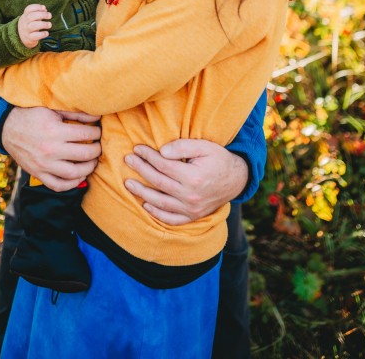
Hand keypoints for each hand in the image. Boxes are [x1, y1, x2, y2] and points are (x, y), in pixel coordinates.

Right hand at [1, 107, 101, 191]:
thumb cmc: (32, 115)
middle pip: (84, 154)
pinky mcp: (38, 174)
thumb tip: (97, 117)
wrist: (7, 128)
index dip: (96, 133)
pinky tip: (79, 175)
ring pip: (74, 173)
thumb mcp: (52, 109)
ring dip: (88, 168)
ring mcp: (44, 165)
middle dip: (96, 150)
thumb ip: (76, 113)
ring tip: (92, 161)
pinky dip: (72, 184)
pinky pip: (58, 185)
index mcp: (54, 131)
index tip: (98, 131)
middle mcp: (50, 150)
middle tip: (98, 146)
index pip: (85, 135)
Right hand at [18, 4, 51, 48]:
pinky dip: (42, 34)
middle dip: (42, 14)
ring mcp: (26, 30)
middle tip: (50, 15)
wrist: (22, 37)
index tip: (44, 8)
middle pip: (31, 16)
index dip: (37, 7)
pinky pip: (35, 36)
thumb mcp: (32, 17)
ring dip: (43, 24)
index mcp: (25, 15)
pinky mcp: (29, 38)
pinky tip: (46, 33)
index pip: (28, 9)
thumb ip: (38, 12)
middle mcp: (24, 22)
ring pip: (33, 26)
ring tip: (49, 24)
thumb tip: (45, 9)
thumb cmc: (30, 24)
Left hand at [124, 139, 248, 224]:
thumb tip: (161, 152)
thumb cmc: (218, 159)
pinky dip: (157, 214)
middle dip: (140, 170)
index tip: (137, 148)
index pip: (163, 165)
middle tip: (128, 160)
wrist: (236, 179)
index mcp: (193, 177)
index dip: (148, 155)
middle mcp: (191, 196)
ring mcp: (191, 209)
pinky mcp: (193, 217)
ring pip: (160, 202)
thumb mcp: (204, 146)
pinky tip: (146, 205)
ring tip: (128, 184)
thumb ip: (182, 147)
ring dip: (142, 192)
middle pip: (158, 182)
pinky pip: (171, 219)